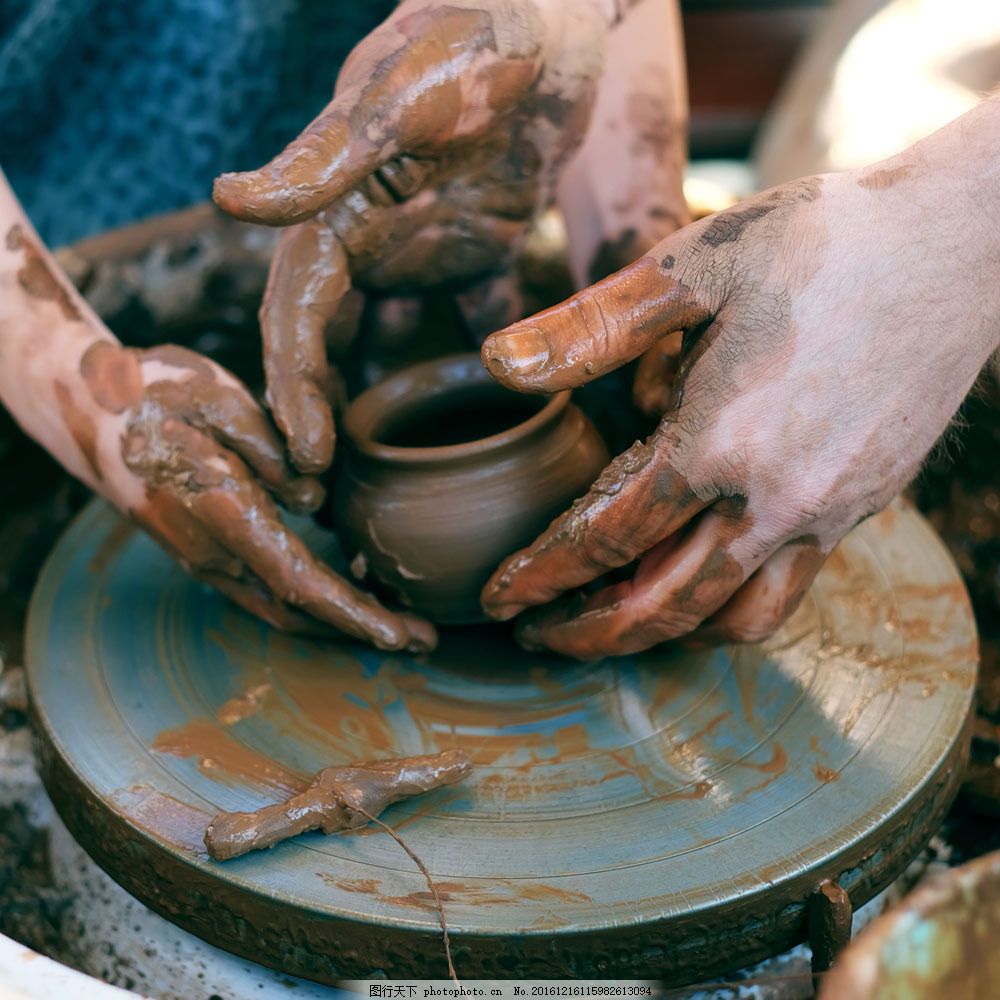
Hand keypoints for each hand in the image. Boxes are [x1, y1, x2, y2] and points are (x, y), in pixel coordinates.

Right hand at [0, 172, 434, 652]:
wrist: (90, 413)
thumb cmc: (156, 393)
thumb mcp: (214, 397)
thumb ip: (268, 448)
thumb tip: (313, 499)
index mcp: (221, 510)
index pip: (299, 580)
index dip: (353, 613)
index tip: (400, 634)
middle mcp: (213, 550)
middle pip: (299, 611)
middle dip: (362, 630)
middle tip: (424, 640)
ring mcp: (207, 559)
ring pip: (283, 608)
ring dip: (340, 623)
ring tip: (398, 623)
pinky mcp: (208, 553)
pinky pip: (267, 591)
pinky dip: (313, 602)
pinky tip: (348, 587)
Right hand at [213, 0, 614, 473]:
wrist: (559, 10)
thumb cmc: (481, 29)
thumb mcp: (402, 90)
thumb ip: (325, 154)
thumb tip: (227, 201)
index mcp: (338, 205)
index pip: (298, 312)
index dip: (292, 385)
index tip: (303, 457)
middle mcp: (373, 237)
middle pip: (331, 345)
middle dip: (323, 417)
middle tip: (330, 497)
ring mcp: (425, 249)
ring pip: (392, 344)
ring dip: (387, 410)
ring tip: (394, 485)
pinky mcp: (480, 251)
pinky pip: (469, 325)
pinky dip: (473, 373)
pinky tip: (488, 426)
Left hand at [478, 133, 999, 657]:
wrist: (955, 242)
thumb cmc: (819, 242)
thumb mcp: (691, 268)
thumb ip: (589, 326)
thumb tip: (497, 362)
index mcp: (717, 442)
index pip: (606, 540)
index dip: (542, 577)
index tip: (500, 602)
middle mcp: (773, 499)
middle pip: (662, 607)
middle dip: (589, 633)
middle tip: (537, 638)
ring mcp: (826, 512)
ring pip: (732, 620)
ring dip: (664, 638)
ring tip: (616, 627)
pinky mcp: (864, 507)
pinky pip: (787, 591)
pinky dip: (731, 611)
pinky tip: (702, 584)